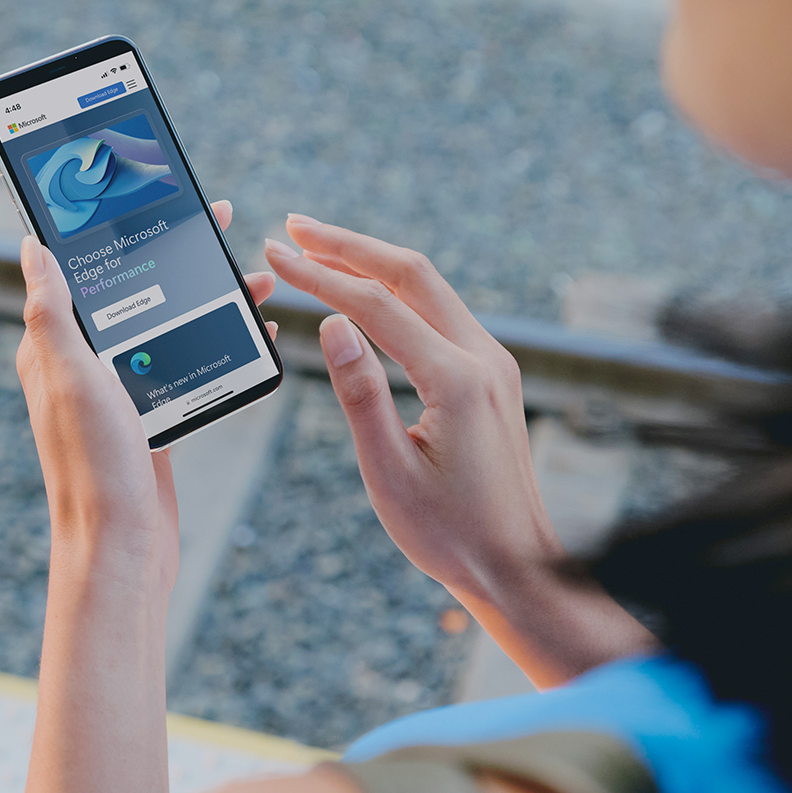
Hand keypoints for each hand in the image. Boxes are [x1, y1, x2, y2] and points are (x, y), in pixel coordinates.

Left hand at [14, 200, 275, 585]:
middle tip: (222, 224)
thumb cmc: (91, 467)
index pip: (87, 269)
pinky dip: (218, 344)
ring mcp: (119, 395)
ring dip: (209, 298)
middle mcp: (82, 367)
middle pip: (136, 291)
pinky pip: (187, 367)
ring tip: (255, 279)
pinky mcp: (150, 421)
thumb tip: (32, 246)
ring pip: (168, 326)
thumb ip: (51, 311)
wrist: (122, 551)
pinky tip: (253, 332)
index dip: (119, 228)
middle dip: (179, 256)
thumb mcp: (69, 376)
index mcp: (55, 349)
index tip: (161, 196)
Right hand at [263, 214, 651, 686]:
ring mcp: (494, 363)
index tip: (276, 254)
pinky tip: (366, 290)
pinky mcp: (492, 375)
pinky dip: (396, 290)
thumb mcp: (388, 472)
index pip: (375, 306)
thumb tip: (331, 325)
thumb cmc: (448, 532)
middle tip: (293, 226)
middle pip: (411, 273)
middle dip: (348, 244)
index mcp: (456, 381)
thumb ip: (359, 394)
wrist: (515, 566)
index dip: (320, 276)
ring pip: (429, 287)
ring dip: (372, 262)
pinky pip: (440, 312)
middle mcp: (484, 359)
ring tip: (319, 247)